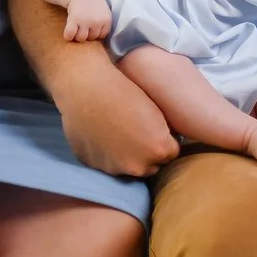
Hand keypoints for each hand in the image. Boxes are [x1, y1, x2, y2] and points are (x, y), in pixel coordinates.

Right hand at [54, 63, 178, 177]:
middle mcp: (139, 165)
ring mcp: (115, 168)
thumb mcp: (156, 110)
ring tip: (116, 132)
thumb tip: (163, 144)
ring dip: (126, 156)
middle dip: (146, 153)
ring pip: (128, 167)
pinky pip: (106, 163)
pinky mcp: (94, 166)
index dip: (163, 140)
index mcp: (159, 149)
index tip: (153, 129)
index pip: (171, 153)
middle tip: (134, 131)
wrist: (85, 88)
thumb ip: (162, 134)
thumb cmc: (123, 90)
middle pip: (151, 165)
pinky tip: (100, 134)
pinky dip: (106, 154)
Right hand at [63, 0, 112, 42]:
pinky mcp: (74, 19)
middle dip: (86, 33)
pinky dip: (68, 35)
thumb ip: (104, 25)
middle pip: (91, 38)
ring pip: (80, 38)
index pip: (101, 36)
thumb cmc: (92, 3)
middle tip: (83, 23)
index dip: (95, 32)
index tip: (91, 24)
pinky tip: (68, 30)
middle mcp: (97, 22)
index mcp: (106, 20)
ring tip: (76, 26)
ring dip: (77, 34)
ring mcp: (85, 21)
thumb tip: (101, 42)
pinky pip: (70, 35)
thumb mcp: (104, 12)